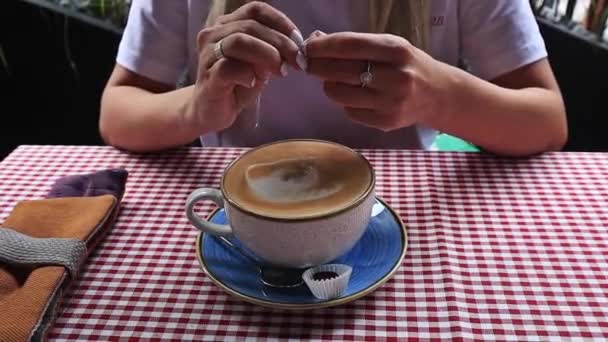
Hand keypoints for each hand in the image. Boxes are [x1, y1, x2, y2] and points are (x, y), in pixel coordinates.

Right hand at [187, 2, 305, 132]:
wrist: (212, 112)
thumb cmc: (237, 84)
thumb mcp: (260, 64)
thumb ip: (273, 51)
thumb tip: (294, 47)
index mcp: (227, 25)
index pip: (255, 10)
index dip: (280, 21)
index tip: (298, 40)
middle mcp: (213, 34)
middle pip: (251, 26)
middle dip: (281, 43)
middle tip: (297, 61)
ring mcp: (207, 55)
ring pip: (238, 41)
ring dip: (267, 54)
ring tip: (280, 72)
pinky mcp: (207, 77)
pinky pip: (227, 68)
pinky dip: (246, 74)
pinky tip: (254, 83)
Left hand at [306, 32, 449, 131]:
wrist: (437, 95)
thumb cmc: (407, 66)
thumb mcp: (388, 47)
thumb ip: (355, 45)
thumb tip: (316, 40)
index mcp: (396, 50)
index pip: (350, 46)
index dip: (323, 47)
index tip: (307, 47)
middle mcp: (396, 77)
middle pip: (342, 71)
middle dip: (318, 66)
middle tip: (308, 64)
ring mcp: (391, 102)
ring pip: (341, 94)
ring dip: (329, 86)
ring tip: (333, 81)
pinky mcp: (386, 122)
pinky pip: (350, 112)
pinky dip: (345, 103)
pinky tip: (354, 96)